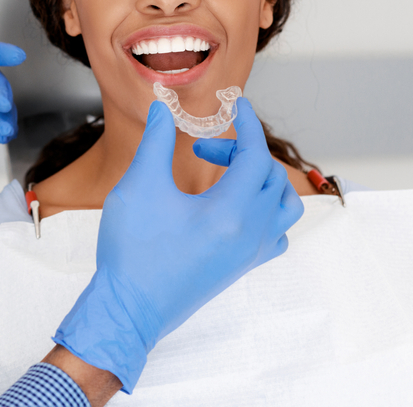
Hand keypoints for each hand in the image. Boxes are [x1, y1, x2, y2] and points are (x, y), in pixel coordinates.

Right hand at [53, 98, 303, 392]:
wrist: (129, 307)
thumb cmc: (132, 252)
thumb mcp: (138, 186)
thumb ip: (155, 142)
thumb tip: (163, 109)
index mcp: (230, 212)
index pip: (255, 155)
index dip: (247, 125)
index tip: (236, 105)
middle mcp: (250, 233)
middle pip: (269, 176)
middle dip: (241, 150)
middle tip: (204, 146)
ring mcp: (250, 253)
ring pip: (283, 205)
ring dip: (261, 178)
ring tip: (227, 172)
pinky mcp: (242, 267)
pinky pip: (275, 233)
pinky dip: (265, 210)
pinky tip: (234, 205)